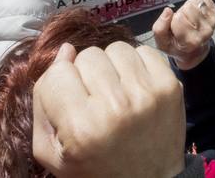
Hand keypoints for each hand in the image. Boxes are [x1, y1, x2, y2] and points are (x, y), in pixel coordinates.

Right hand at [32, 41, 185, 177]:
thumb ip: (43, 98)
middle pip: (88, 55)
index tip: (71, 105)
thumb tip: (66, 49)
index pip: (58, 72)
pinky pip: (145, 51)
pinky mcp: (170, 86)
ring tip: (116, 92)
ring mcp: (147, 94)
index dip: (60, 86)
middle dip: (86, 75)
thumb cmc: (93, 167)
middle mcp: (116, 107)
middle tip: (95, 101)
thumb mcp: (51, 150)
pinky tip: (135, 88)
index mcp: (82, 128)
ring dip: (112, 67)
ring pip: (116, 48)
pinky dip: (137, 65)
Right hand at [152, 0, 214, 70]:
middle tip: (182, 22)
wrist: (194, 50)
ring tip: (189, 18)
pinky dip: (198, 2)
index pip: (179, 18)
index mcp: (190, 41)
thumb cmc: (176, 45)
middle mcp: (204, 33)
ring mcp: (212, 24)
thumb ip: (159, 29)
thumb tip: (167, 11)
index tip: (174, 26)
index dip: (173, 19)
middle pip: (188, 7)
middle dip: (182, 12)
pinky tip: (196, 13)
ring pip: (196, 1)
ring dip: (190, 6)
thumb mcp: (162, 43)